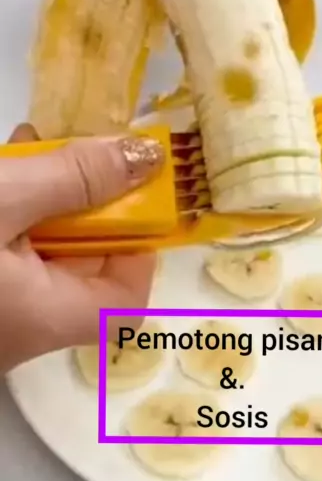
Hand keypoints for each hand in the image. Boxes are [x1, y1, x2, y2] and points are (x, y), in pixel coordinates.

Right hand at [0, 124, 163, 374]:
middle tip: (70, 152)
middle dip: (84, 207)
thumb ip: (74, 178)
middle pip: (85, 272)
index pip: (129, 297)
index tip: (124, 192)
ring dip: (44, 203)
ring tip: (27, 151)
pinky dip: (13, 216)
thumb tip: (148, 157)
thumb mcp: (3, 200)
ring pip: (42, 258)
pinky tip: (4, 174)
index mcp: (47, 318)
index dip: (137, 244)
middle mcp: (24, 329)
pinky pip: (9, 258)